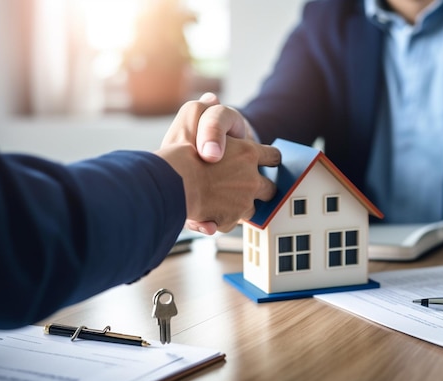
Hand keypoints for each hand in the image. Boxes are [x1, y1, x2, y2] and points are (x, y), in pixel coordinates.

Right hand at [155, 98, 279, 233]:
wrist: (170, 181)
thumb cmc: (181, 150)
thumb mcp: (192, 116)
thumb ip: (205, 109)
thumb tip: (211, 97)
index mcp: (248, 153)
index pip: (272, 157)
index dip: (269, 160)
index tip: (266, 163)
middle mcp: (250, 179)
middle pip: (270, 189)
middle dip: (261, 189)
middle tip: (248, 187)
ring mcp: (242, 202)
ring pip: (251, 208)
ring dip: (241, 206)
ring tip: (224, 202)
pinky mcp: (229, 219)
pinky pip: (231, 222)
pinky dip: (222, 220)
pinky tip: (210, 214)